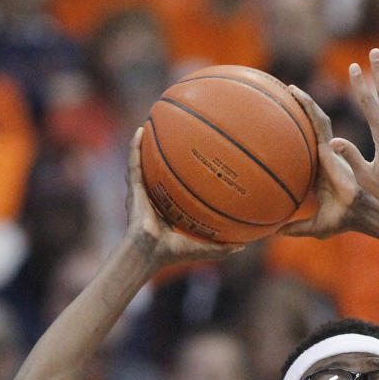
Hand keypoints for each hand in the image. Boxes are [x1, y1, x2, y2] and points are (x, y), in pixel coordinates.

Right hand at [124, 128, 245, 263]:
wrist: (150, 252)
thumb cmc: (173, 253)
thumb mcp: (204, 248)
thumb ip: (223, 247)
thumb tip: (245, 246)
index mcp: (168, 211)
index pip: (176, 191)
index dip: (183, 179)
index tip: (195, 165)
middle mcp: (153, 199)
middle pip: (159, 173)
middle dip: (165, 157)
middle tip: (176, 139)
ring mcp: (141, 193)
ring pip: (143, 164)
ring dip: (146, 145)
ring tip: (152, 126)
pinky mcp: (133, 188)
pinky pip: (133, 162)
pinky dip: (134, 146)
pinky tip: (140, 130)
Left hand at [277, 86, 359, 238]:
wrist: (356, 213)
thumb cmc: (340, 221)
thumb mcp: (312, 226)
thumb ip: (294, 228)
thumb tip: (272, 236)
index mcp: (319, 172)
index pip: (307, 150)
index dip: (297, 139)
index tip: (281, 130)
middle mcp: (324, 157)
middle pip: (310, 130)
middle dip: (300, 114)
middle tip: (282, 99)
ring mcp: (329, 150)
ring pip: (315, 121)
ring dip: (304, 103)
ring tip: (289, 88)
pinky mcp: (332, 146)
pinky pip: (318, 121)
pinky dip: (308, 106)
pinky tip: (296, 94)